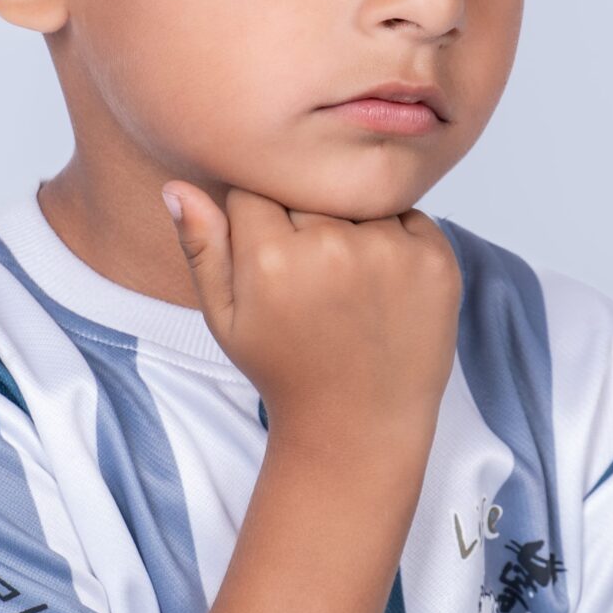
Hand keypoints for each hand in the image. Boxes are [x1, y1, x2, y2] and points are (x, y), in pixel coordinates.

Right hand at [160, 181, 460, 441]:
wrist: (358, 426)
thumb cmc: (287, 371)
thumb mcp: (226, 318)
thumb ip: (201, 248)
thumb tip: (177, 186)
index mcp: (271, 258)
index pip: (256, 188)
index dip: (259, 220)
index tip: (270, 256)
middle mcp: (332, 246)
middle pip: (309, 188)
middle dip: (304, 220)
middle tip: (312, 277)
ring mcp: (391, 251)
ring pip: (358, 198)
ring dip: (353, 224)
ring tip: (347, 282)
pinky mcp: (435, 259)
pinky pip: (408, 215)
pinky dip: (397, 238)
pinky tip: (382, 286)